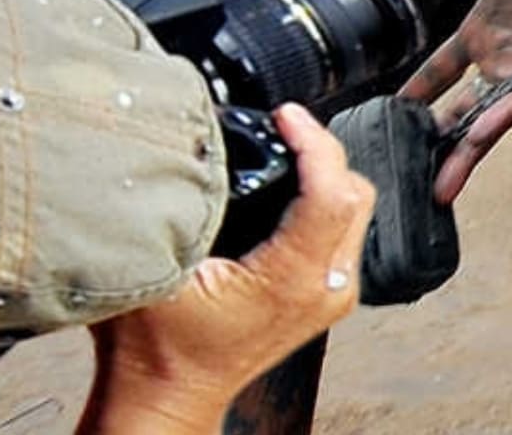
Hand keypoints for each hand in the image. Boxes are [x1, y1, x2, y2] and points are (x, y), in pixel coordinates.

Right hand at [86, 105, 370, 419]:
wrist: (165, 397)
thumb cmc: (154, 348)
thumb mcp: (155, 269)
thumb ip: (175, 212)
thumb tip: (183, 153)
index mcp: (291, 281)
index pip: (333, 193)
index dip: (314, 142)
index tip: (285, 115)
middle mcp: (325, 289)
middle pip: (356, 193)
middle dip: (323, 151)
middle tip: (284, 126)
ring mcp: (332, 296)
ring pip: (358, 210)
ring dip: (327, 173)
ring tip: (287, 147)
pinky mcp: (325, 297)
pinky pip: (345, 231)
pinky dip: (325, 199)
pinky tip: (291, 184)